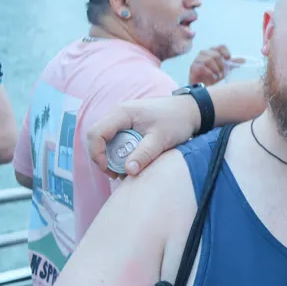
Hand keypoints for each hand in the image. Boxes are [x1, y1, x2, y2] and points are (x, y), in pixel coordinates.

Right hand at [86, 95, 200, 177]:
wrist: (190, 110)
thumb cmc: (176, 120)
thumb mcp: (161, 139)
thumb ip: (144, 154)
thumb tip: (128, 171)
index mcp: (121, 113)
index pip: (96, 134)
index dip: (96, 154)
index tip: (109, 170)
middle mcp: (117, 114)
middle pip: (98, 138)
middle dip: (103, 158)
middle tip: (117, 174)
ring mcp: (122, 119)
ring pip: (107, 140)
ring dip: (113, 157)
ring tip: (127, 171)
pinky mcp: (128, 124)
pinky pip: (117, 140)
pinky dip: (121, 152)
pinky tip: (133, 162)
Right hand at [189, 45, 238, 86]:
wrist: (203, 87)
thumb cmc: (212, 76)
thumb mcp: (224, 70)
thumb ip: (232, 64)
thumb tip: (243, 60)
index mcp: (212, 52)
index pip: (221, 46)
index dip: (226, 53)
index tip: (228, 60)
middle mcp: (204, 53)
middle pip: (216, 54)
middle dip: (221, 65)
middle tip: (221, 72)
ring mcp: (197, 60)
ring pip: (209, 60)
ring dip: (215, 69)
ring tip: (216, 75)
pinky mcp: (193, 67)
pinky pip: (202, 66)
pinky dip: (209, 72)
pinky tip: (211, 76)